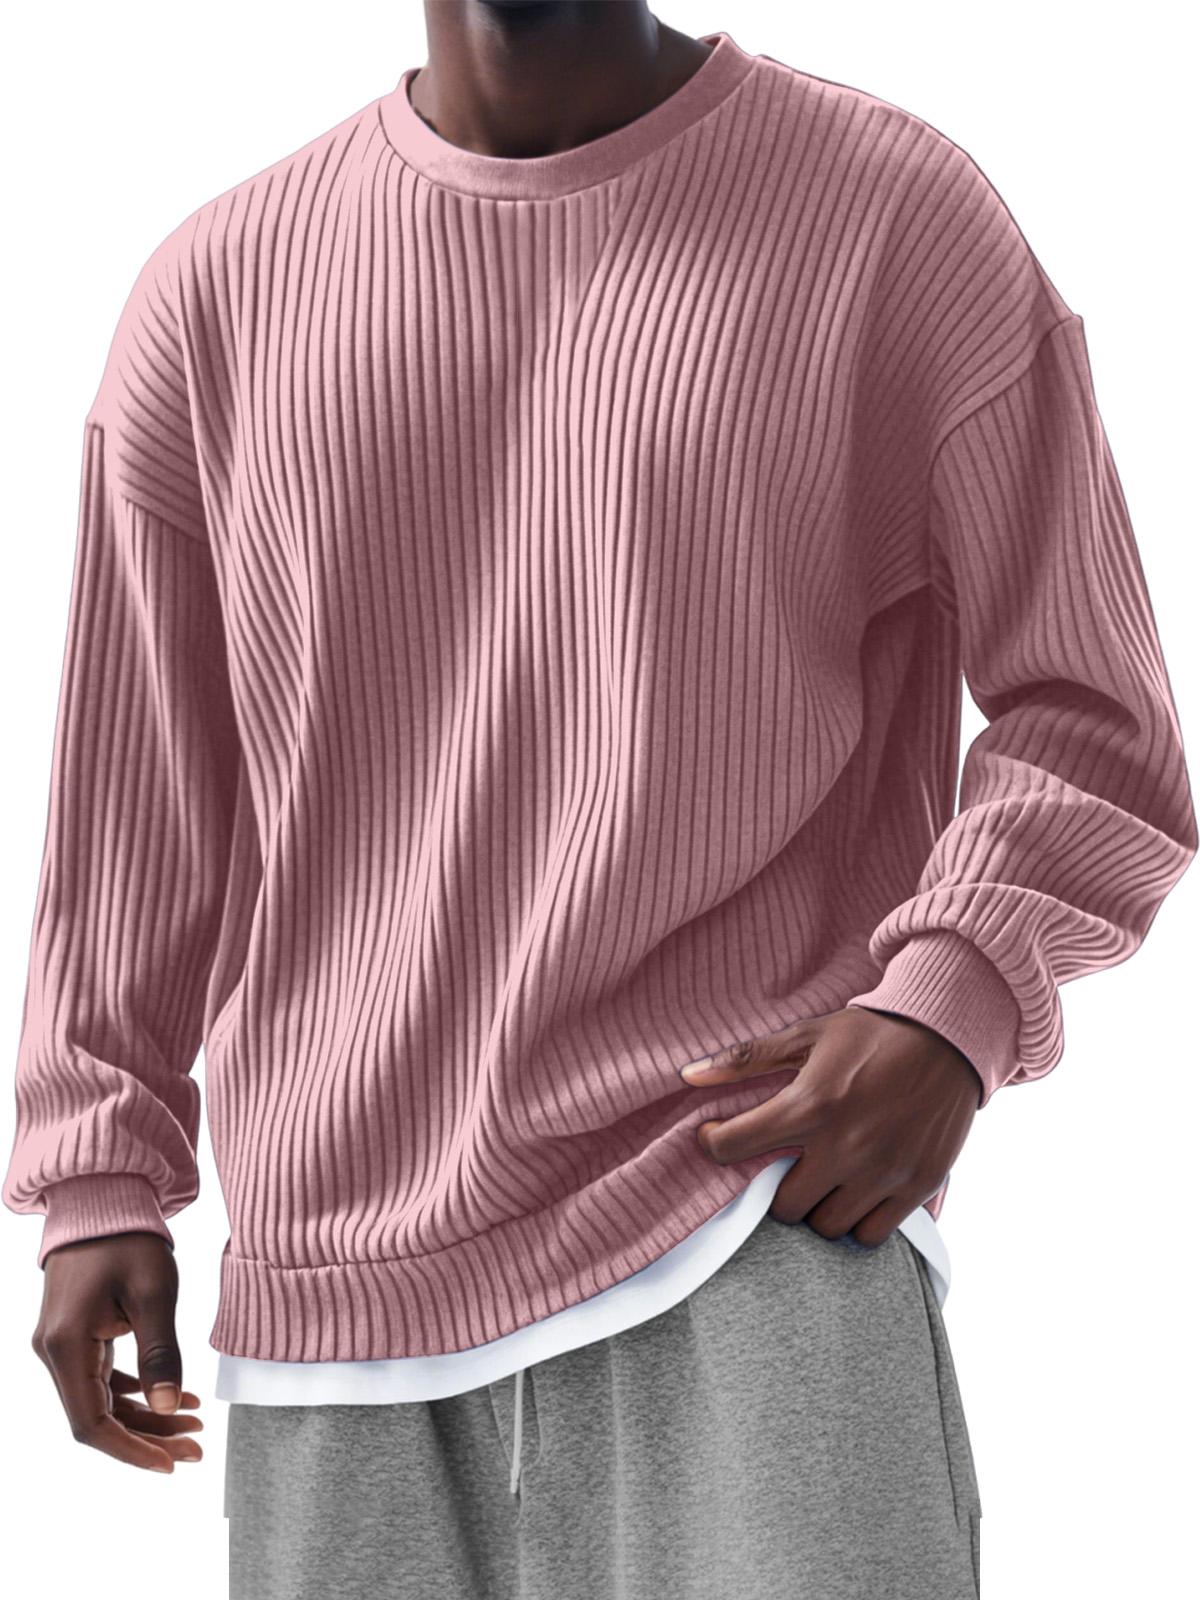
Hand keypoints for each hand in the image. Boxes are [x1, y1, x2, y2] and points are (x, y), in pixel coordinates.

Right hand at [32, 1232, 203, 1472]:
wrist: (102, 1197)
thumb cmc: (128, 1238)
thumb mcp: (154, 1293)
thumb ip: (161, 1352)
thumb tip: (170, 1408)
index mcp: (65, 1346)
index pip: (91, 1423)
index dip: (130, 1450)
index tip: (170, 1465)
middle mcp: (54, 1351)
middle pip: (99, 1416)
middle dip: (149, 1437)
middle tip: (195, 1450)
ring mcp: (63, 1344)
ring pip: (104, 1400)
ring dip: (148, 1416)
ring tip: (195, 1425)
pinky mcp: (78, 1335)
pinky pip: (105, 1378)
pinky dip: (140, 1391)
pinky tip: (177, 1397)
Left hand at [680, 1006, 982, 1245]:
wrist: (948, 1036)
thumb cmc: (872, 1034)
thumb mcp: (807, 1035)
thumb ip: (745, 1059)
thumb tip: (688, 1075)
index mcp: (810, 1106)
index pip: (734, 1148)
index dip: (715, 1146)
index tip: (719, 1139)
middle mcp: (844, 1147)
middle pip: (784, 1207)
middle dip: (777, 1190)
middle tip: (787, 1168)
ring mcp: (883, 1172)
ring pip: (828, 1228)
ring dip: (819, 1210)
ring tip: (824, 1183)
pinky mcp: (917, 1186)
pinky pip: (872, 1234)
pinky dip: (859, 1222)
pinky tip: (857, 1195)